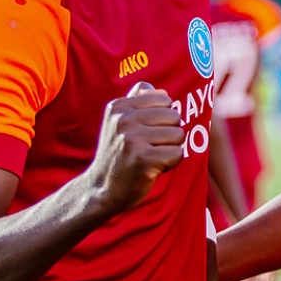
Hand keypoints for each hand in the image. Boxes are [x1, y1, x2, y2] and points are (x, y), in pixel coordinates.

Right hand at [85, 81, 183, 212]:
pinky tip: (152, 169)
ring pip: (178, 135)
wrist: (102, 189)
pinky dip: (170, 164)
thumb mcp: (119, 122)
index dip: (162, 118)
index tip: (146, 132)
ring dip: (170, 150)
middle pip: (174, 116)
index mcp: (119, 107)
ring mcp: (132, 140)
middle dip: (169, 134)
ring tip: (150, 157)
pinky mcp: (144, 160)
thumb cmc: (119, 153)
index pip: (164, 99)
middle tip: (149, 148)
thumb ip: (138, 101)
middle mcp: (123, 120)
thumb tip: (162, 91)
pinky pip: (177, 154)